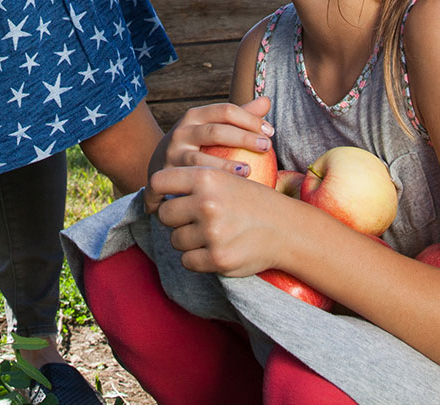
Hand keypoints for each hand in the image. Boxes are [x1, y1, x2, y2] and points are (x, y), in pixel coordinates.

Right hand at [144, 96, 271, 208]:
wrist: (160, 167)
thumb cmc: (196, 146)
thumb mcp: (212, 128)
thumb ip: (238, 116)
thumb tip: (266, 100)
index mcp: (195, 116)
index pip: (225, 111)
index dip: (250, 119)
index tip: (270, 132)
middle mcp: (182, 131)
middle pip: (215, 131)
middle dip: (243, 138)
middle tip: (267, 147)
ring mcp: (173, 154)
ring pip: (201, 159)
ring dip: (226, 165)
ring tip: (249, 170)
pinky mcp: (169, 175)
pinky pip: (192, 180)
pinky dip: (210, 183)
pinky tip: (229, 189)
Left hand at [149, 160, 302, 278]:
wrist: (286, 229)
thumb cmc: (252, 202)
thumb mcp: (226, 178)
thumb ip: (194, 181)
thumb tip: (156, 193)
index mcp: (207, 178)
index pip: (159, 182)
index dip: (153, 193)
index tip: (154, 202)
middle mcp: (206, 203)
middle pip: (164, 214)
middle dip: (174, 220)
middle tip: (193, 220)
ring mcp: (212, 232)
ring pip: (175, 240)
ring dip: (187, 240)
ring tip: (210, 234)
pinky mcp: (218, 258)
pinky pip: (187, 261)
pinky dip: (197, 259)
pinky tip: (214, 250)